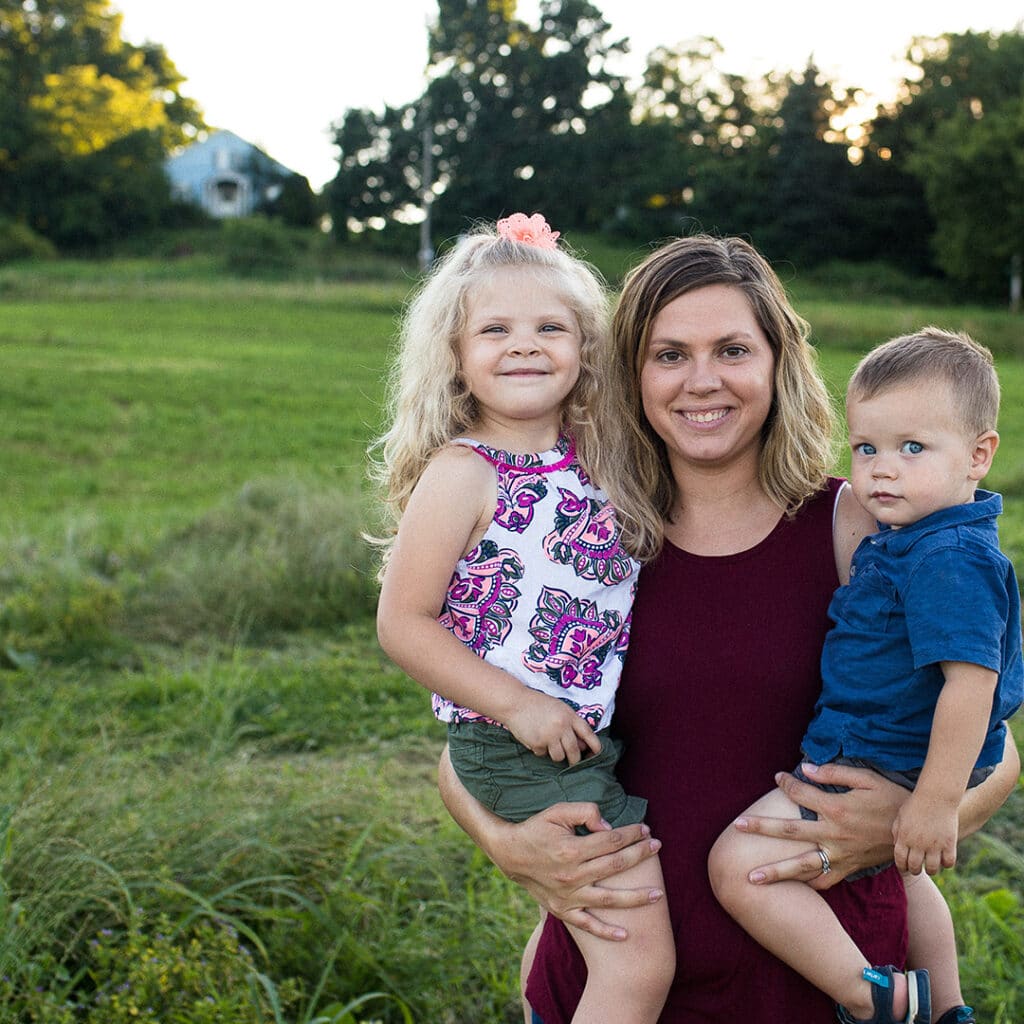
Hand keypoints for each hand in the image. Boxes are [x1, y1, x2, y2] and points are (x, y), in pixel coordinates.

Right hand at [495, 802, 663, 939]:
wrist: (510, 853)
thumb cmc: (536, 829)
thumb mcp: (557, 811)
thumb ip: (584, 812)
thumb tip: (608, 826)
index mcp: (572, 850)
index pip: (611, 841)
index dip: (631, 834)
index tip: (645, 830)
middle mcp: (572, 875)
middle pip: (616, 866)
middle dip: (640, 855)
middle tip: (658, 847)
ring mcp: (568, 896)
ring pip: (609, 900)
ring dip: (636, 897)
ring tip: (658, 894)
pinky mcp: (562, 910)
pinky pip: (587, 924)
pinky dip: (606, 932)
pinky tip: (625, 935)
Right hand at [504, 692, 600, 764]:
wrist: (515, 702)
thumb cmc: (538, 704)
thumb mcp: (559, 708)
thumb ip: (571, 724)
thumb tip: (582, 745)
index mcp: (569, 716)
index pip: (587, 733)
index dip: (595, 745)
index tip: (597, 754)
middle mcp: (562, 726)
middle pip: (574, 751)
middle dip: (575, 759)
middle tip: (572, 761)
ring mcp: (549, 736)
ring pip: (559, 757)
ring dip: (555, 754)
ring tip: (548, 743)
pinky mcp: (537, 743)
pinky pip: (543, 754)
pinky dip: (540, 749)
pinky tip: (534, 737)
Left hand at [733, 762, 908, 888]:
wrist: (919, 833)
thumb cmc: (892, 799)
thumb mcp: (867, 779)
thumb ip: (835, 773)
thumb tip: (806, 769)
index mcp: (836, 808)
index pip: (800, 793)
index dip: (786, 783)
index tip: (777, 777)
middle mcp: (833, 834)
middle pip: (789, 831)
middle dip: (760, 828)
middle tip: (736, 827)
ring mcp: (840, 855)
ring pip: (802, 865)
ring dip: (775, 871)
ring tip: (752, 878)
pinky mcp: (850, 868)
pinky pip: (825, 881)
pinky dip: (807, 885)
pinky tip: (791, 889)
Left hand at [892, 792, 958, 874]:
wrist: (936, 795)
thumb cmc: (916, 804)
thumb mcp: (901, 816)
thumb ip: (897, 832)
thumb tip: (897, 847)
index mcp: (904, 837)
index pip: (900, 861)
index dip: (902, 867)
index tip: (905, 866)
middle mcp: (918, 844)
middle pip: (915, 868)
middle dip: (915, 870)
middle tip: (918, 867)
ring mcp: (934, 845)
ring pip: (932, 869)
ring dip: (931, 869)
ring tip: (931, 865)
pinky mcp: (949, 844)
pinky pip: (948, 863)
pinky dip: (946, 864)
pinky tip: (943, 858)